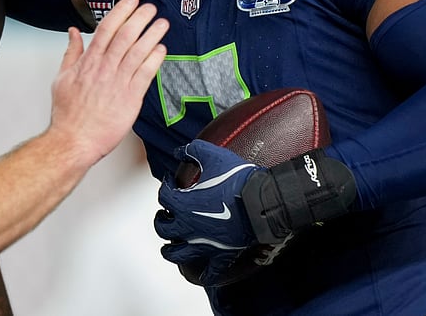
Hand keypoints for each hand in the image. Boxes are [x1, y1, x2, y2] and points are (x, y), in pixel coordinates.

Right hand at [49, 0, 167, 164]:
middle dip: (140, 18)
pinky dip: (154, 59)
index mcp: (89, 62)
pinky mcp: (131, 98)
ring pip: (138, 51)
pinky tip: (161, 50)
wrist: (74, 140)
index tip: (131, 2)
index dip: (121, 12)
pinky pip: (146, 74)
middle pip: (125, 35)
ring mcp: (118, 82)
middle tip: (150, 8)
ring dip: (152, 35)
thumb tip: (73, 34)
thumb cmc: (68, 114)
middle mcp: (105, 69)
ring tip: (162, 23)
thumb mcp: (62, 78)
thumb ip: (71, 53)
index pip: (107, 28)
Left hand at [154, 140, 259, 284]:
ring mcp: (203, 243)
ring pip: (177, 254)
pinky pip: (210, 272)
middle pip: (163, 229)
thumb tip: (179, 151)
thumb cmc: (238, 180)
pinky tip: (202, 275)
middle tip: (165, 215)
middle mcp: (187, 227)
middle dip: (161, 221)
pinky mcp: (221, 254)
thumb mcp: (211, 156)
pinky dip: (205, 275)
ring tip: (169, 247)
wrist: (263, 201)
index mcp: (182, 204)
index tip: (171, 182)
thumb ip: (191, 150)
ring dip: (170, 251)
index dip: (166, 186)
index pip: (163, 196)